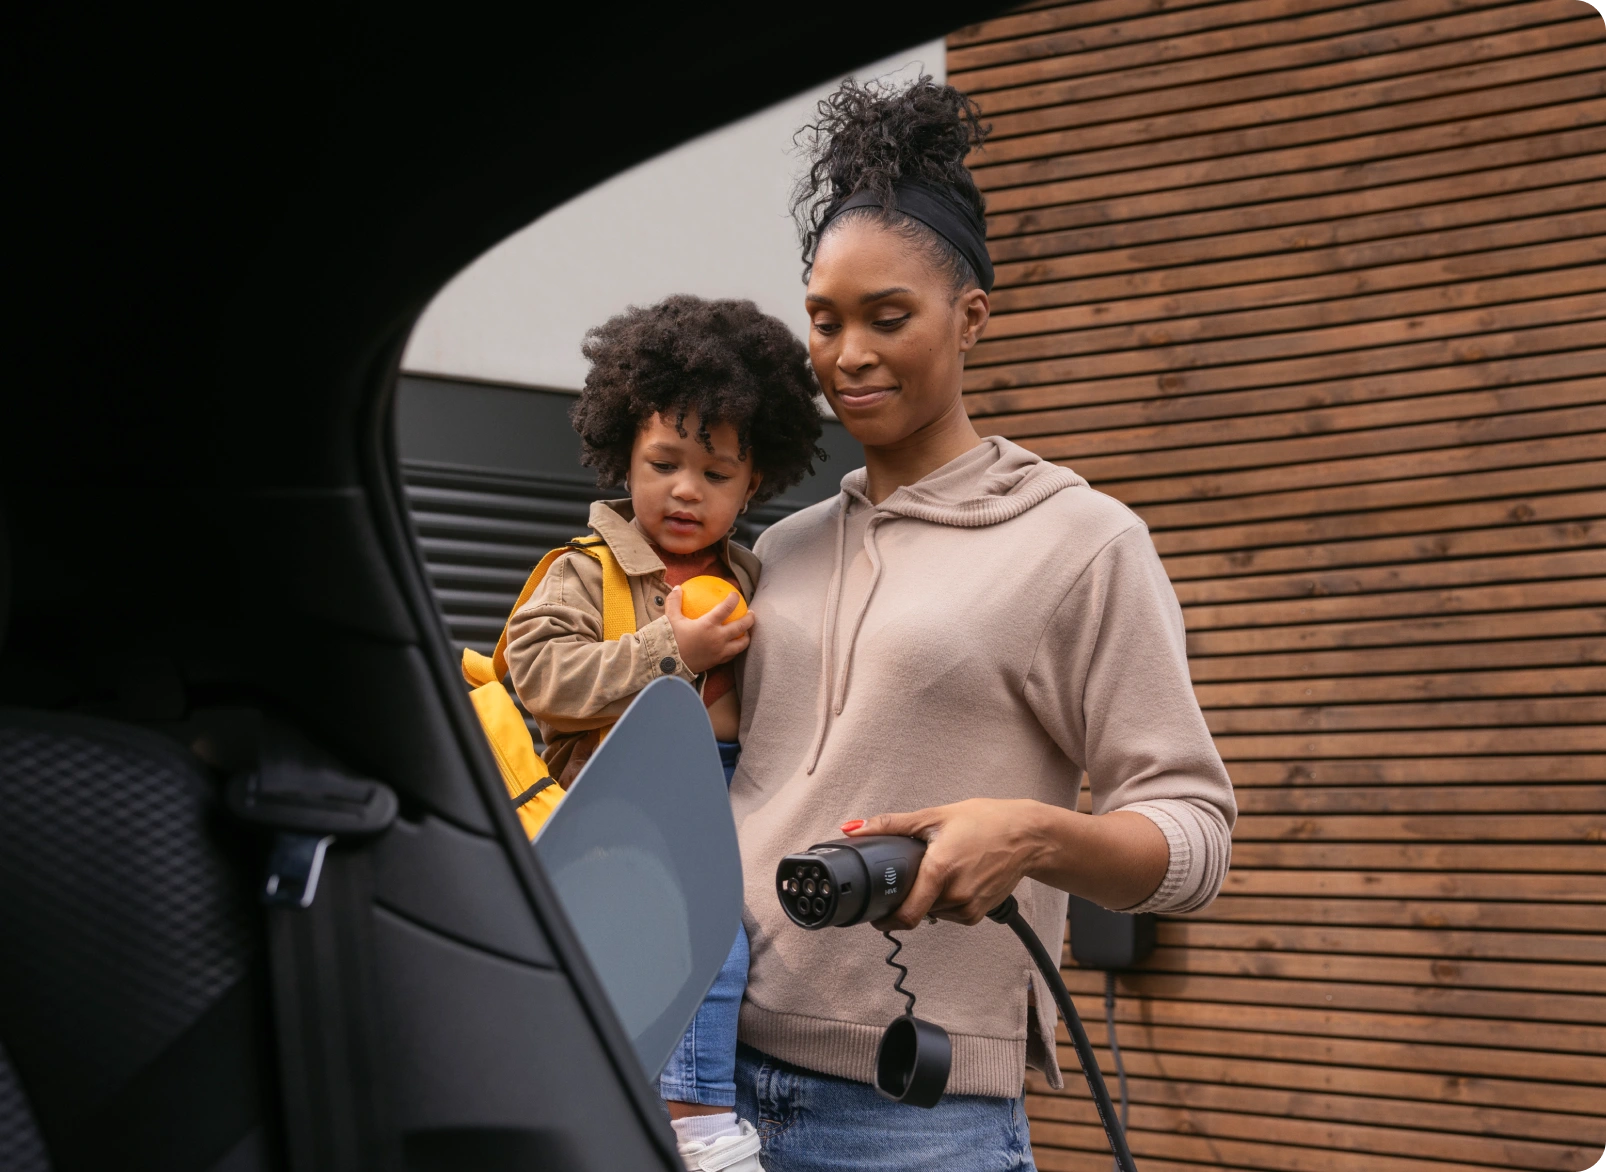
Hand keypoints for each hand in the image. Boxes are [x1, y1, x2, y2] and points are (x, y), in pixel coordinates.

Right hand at [665, 586, 753, 674]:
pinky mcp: (716, 662)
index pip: (726, 608)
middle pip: (741, 627)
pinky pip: (731, 655)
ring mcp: (719, 652)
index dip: (733, 599)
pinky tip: (733, 646)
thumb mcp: (670, 618)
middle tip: (751, 613)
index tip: (736, 595)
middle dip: (749, 618)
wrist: (666, 664)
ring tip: (747, 632)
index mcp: (708, 625)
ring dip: (746, 637)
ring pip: (740, 644)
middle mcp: (717, 638)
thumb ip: (674, 602)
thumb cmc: (669, 640)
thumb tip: (677, 588)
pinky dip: (735, 649)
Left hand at [845, 799, 1049, 929]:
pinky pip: (950, 914)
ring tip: (940, 871)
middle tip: (911, 877)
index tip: (875, 913)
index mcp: (939, 871)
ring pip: (932, 914)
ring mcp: (969, 908)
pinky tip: (955, 879)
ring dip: (927, 899)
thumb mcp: (933, 817)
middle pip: (916, 912)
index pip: (905, 915)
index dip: (885, 919)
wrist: (1026, 836)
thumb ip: (890, 825)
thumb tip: (854, 828)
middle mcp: (955, 896)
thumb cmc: (984, 822)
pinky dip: (945, 901)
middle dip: (907, 898)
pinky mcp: (979, 914)